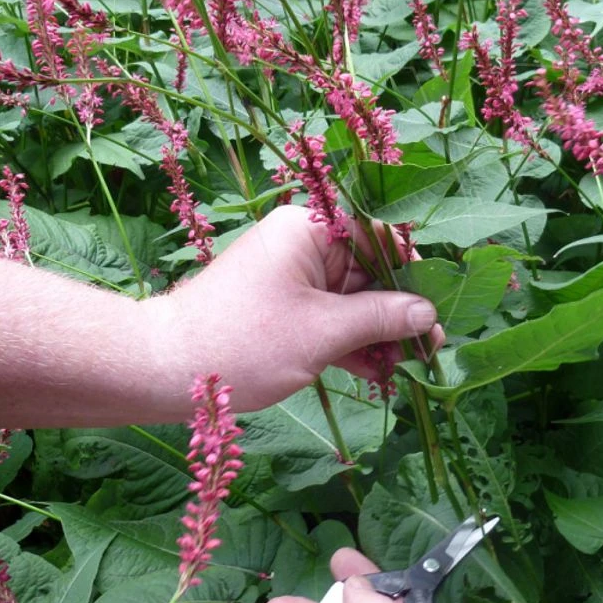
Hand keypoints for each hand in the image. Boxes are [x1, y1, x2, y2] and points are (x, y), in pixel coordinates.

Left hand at [148, 205, 441, 414]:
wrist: (164, 369)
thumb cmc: (243, 342)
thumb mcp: (323, 332)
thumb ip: (381, 319)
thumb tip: (428, 314)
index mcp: (308, 228)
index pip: (376, 235)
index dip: (411, 270)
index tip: (438, 305)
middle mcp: (301, 245)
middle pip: (368, 271)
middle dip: (400, 311)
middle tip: (432, 349)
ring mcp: (291, 279)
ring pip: (351, 300)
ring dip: (380, 334)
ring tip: (412, 368)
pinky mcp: (283, 311)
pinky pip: (329, 319)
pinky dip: (352, 344)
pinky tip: (381, 374)